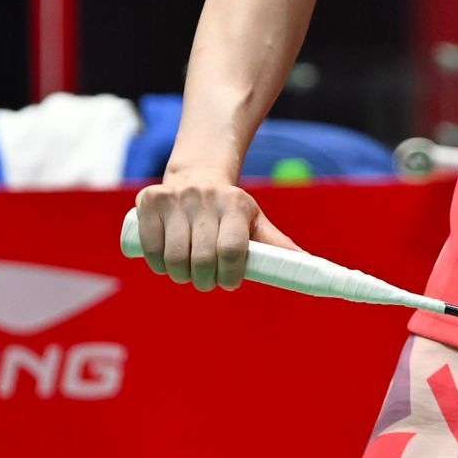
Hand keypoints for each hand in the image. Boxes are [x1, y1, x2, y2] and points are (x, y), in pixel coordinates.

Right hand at [129, 170, 297, 290]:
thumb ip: (277, 244)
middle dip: (205, 280)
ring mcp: (175, 198)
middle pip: (203, 259)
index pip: (232, 250)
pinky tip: (165, 264)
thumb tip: (308, 264)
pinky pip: (150, 247)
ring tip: (187, 274)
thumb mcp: (254, 221)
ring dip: (181, 276)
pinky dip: (157, 265)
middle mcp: (204, 198)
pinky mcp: (149, 201)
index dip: (230, 275)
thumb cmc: (230, 210)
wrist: (196, 176)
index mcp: (235, 204)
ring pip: (175, 257)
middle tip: (206, 281)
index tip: (229, 282)